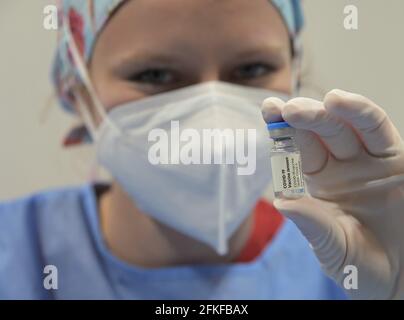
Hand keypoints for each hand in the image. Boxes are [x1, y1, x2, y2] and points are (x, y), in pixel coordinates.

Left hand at [262, 90, 403, 298]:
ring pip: (347, 127)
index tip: (268, 109)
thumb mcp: (332, 248)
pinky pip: (379, 131)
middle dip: (303, 117)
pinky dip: (362, 114)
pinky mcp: (396, 161)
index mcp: (318, 182)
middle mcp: (341, 167)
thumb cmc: (361, 266)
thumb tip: (281, 204)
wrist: (401, 278)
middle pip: (319, 132)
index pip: (296, 149)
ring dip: (332, 111)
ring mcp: (368, 162)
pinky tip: (344, 103)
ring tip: (318, 102)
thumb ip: (312, 226)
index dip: (281, 129)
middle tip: (288, 109)